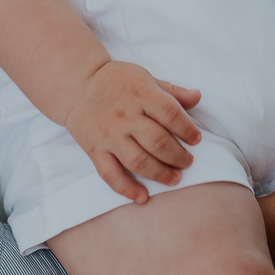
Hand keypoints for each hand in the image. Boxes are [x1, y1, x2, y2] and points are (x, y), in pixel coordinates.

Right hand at [65, 62, 201, 204]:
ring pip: (139, 162)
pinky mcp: (95, 150)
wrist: (77, 86)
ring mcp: (109, 135)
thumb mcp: (145, 77)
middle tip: (187, 162)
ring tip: (174, 178)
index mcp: (140, 94)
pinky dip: (127, 189)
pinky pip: (111, 175)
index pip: (171, 114)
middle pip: (158, 142)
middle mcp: (125, 116)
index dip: (188, 129)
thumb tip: (198, 97)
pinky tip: (142, 197)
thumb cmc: (116, 80)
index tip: (196, 139)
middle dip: (178, 157)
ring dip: (160, 174)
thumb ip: (172, 91)